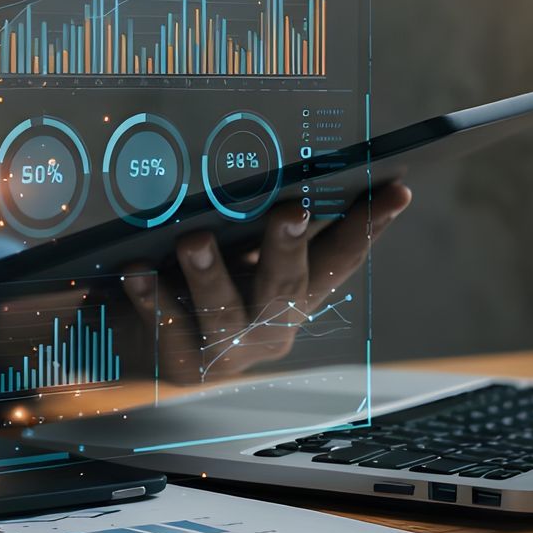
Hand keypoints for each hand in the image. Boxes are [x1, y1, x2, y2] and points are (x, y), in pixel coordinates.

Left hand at [121, 184, 410, 384]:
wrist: (144, 347)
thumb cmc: (199, 282)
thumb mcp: (236, 252)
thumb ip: (253, 226)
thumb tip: (269, 168)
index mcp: (297, 294)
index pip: (342, 257)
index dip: (371, 226)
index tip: (397, 190)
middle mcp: (272, 326)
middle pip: (286, 286)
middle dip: (288, 247)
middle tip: (289, 211)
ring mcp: (229, 350)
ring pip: (223, 312)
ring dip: (210, 275)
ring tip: (193, 241)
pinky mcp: (183, 364)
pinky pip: (165, 326)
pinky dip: (150, 297)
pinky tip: (135, 271)